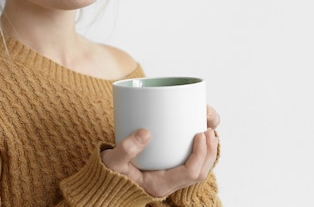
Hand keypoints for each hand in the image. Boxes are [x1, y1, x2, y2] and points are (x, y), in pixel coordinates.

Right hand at [102, 105, 219, 197]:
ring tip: (208, 128)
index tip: (199, 133)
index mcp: (160, 184)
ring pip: (199, 169)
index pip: (190, 173)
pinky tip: (195, 132)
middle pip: (200, 172)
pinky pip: (190, 162)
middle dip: (209, 151)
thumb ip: (125, 149)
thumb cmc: (109, 171)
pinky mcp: (168, 168)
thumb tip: (145, 132)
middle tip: (208, 128)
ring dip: (207, 151)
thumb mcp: (112, 161)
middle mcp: (169, 183)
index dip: (199, 154)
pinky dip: (198, 149)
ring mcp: (170, 177)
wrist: (105, 178)